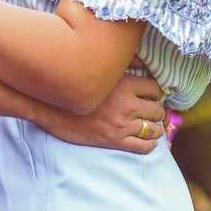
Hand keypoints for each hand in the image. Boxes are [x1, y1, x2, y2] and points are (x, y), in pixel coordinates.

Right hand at [29, 72, 166, 154]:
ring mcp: (122, 124)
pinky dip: (150, 145)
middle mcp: (127, 105)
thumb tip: (142, 63)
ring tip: (153, 127)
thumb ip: (122, 63)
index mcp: (125, 84)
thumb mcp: (98, 68)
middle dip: (157, 111)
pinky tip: (148, 141)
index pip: (154, 89)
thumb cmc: (74, 84)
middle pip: (156, 110)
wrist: (52, 107)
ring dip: (157, 128)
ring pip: (154, 129)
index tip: (151, 95)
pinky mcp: (115, 141)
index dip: (154, 92)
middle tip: (154, 112)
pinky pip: (143, 147)